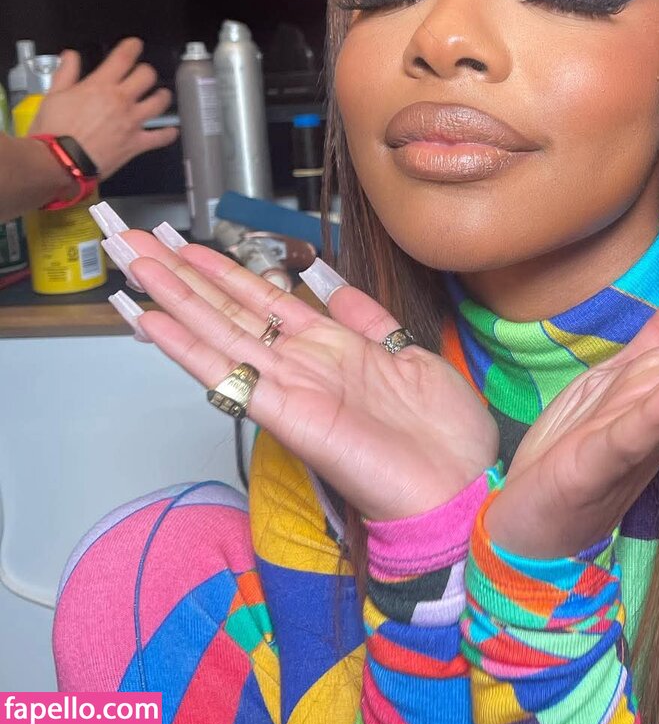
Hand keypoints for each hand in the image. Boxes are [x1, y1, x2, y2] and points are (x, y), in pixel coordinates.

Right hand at [29, 38, 176, 179]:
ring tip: (161, 95)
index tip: (135, 44)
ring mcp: (132, 121)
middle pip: (147, 76)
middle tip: (143, 74)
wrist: (59, 161)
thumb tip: (70, 56)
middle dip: (146, 72)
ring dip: (162, 97)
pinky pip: (161, 137)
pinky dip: (168, 134)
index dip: (132, 47)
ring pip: (160, 102)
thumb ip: (65, 73)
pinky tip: (171, 131)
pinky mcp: (137, 143)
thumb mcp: (53, 95)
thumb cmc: (53, 131)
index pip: (123, 58)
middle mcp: (121, 100)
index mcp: (100, 85)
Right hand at [100, 214, 498, 521]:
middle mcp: (302, 365)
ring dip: (174, 296)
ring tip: (133, 262)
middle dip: (183, 274)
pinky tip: (154, 322)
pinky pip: (230, 376)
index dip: (225, 271)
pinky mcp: (287, 417)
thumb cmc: (443, 432)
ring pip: (219, 333)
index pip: (264, 300)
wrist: (460, 483)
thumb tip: (336, 287)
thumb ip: (369, 320)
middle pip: (229, 309)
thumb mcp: (410, 355)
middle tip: (133, 239)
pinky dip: (188, 348)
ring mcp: (290, 389)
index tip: (188, 245)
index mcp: (332, 348)